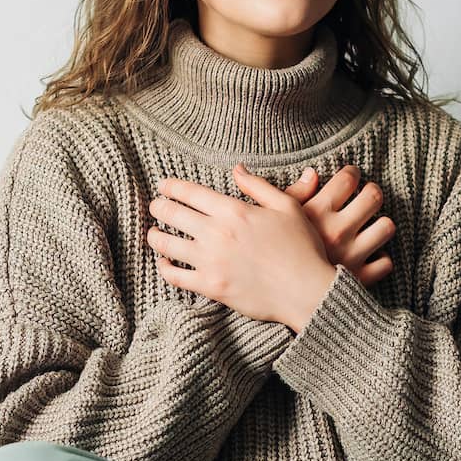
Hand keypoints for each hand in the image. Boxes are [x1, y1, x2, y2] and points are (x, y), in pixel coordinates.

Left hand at [146, 164, 338, 331]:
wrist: (307, 291)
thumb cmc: (302, 248)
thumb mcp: (287, 207)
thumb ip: (258, 186)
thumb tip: (237, 169)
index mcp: (234, 211)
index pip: (190, 193)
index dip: (171, 187)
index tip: (163, 185)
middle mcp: (217, 233)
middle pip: (172, 214)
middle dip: (158, 207)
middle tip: (155, 206)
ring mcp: (211, 261)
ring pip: (166, 244)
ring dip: (155, 236)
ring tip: (153, 233)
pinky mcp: (210, 287)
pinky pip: (175, 276)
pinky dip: (164, 268)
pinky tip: (164, 263)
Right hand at [281, 163, 394, 285]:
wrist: (275, 298)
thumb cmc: (270, 255)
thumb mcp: (274, 219)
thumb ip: (294, 193)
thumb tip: (312, 173)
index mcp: (317, 212)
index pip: (348, 178)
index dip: (352, 173)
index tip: (350, 177)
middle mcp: (338, 231)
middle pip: (373, 196)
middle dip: (371, 193)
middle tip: (365, 198)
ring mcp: (351, 255)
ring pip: (385, 227)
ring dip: (380, 226)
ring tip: (370, 227)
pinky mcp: (359, 279)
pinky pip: (384, 263)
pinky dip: (379, 260)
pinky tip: (368, 257)